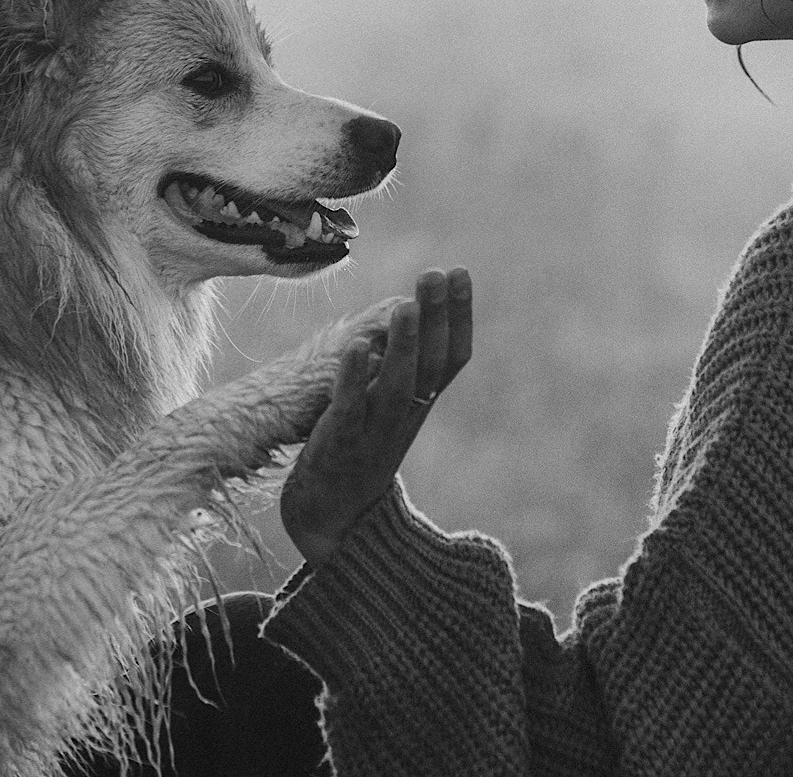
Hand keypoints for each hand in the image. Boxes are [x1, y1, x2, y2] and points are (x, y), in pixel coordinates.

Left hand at [280, 267, 471, 567]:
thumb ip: (405, 364)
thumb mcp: (391, 404)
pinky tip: (356, 344)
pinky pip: (350, 408)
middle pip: (431, 365)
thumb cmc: (360, 447)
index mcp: (422, 403)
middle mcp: (407, 416)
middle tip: (439, 272)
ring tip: (405, 304)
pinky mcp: (340, 444)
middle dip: (437, 317)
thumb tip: (414, 307)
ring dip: (404, 345)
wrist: (332, 519)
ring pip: (398, 387)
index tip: (460, 272)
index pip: (451, 357)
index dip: (459, 316)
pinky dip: (354, 377)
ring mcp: (375, 432)